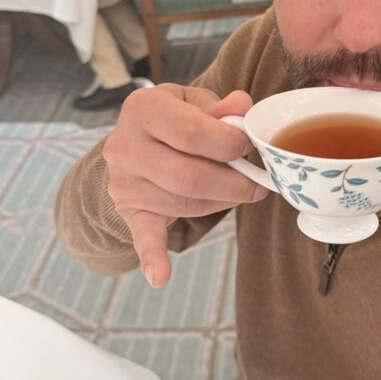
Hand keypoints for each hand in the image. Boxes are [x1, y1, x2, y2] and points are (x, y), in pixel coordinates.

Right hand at [103, 86, 268, 287]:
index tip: (249, 146)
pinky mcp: (129, 211)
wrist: (138, 141)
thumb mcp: (196, 102)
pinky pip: (142, 237)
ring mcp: (123, 182)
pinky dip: (153, 258)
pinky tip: (161, 276)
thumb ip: (221, 107)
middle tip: (257, 183)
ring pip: (183, 202)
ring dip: (221, 201)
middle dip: (233, 182)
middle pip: (188, 175)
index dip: (229, 143)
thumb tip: (242, 106)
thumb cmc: (177, 119)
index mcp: (143, 108)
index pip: (192, 132)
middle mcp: (124, 145)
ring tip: (239, 191)